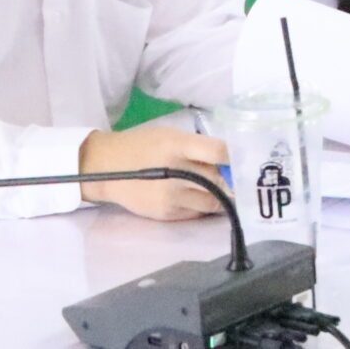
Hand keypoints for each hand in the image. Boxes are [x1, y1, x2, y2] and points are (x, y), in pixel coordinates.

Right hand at [78, 127, 230, 221]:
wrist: (105, 169)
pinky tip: (200, 196)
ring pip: (213, 200)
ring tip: (222, 187)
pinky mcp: (166, 214)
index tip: (245, 158)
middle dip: (230, 178)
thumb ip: (197, 147)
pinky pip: (197, 212)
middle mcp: (175, 173)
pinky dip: (203, 204)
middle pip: (219, 179)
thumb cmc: (141, 147)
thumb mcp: (169, 136)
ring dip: (221, 195)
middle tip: (239, 175)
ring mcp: (170, 197)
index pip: (218, 152)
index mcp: (176, 147)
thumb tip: (228, 158)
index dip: (235, 156)